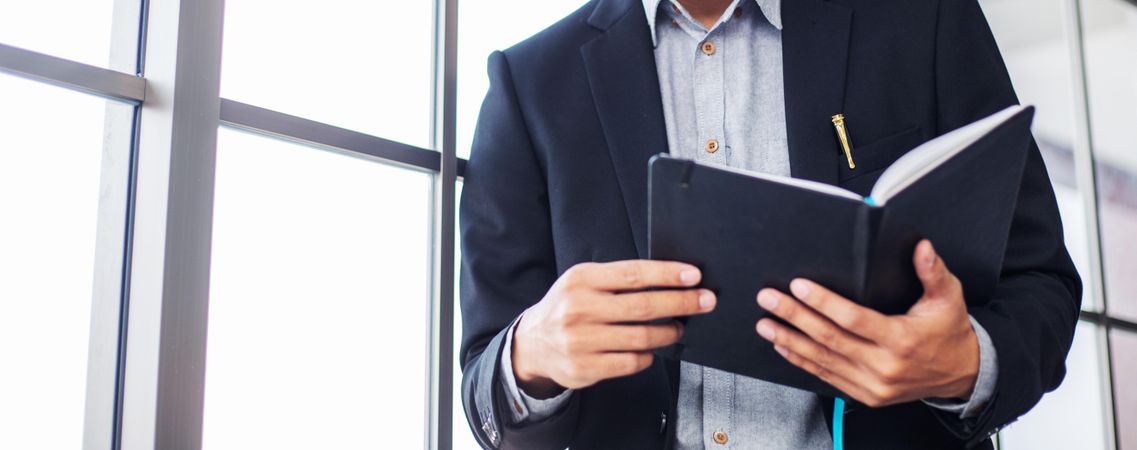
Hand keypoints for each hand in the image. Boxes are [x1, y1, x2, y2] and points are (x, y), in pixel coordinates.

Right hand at [513, 260, 716, 397]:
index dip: (667, 275)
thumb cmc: (568, 307)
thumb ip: (617, 280)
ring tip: (678, 328)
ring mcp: (581, 341)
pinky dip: (647, 356)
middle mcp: (579, 309)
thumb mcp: (583, 282)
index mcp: (581, 280)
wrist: (533, 344)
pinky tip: (651, 350)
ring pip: (641, 337)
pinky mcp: (584, 368)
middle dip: (681, 303)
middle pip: (643, 306)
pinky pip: (630, 362)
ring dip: (668, 332)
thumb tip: (669, 280)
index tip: (694, 276)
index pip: (633, 274)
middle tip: (705, 301)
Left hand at [755, 240, 979, 406]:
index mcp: (902, 339)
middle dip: (794, 316)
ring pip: (823, 360)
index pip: (853, 319)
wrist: (962, 374)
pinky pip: (828, 377)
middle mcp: (885, 366)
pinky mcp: (866, 395)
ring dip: (790, 341)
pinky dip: (803, 361)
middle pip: (829, 338)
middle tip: (769, 299)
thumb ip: (932, 271)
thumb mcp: (948, 298)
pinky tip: (784, 347)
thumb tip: (920, 246)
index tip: (798, 286)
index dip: (823, 302)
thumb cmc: (949, 331)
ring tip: (766, 324)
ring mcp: (873, 385)